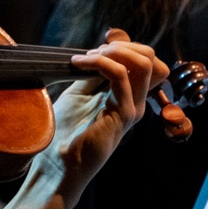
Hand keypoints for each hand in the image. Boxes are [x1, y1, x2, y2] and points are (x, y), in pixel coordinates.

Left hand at [43, 29, 181, 204]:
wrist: (59, 163)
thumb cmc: (66, 130)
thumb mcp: (80, 92)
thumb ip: (94, 72)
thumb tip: (101, 48)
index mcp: (129, 95)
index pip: (143, 59)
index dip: (122, 45)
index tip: (94, 49)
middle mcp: (136, 100)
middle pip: (149, 57)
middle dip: (120, 46)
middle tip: (91, 54)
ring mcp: (133, 107)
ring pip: (143, 63)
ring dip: (112, 52)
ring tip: (86, 58)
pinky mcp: (123, 114)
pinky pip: (120, 76)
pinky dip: (98, 63)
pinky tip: (78, 64)